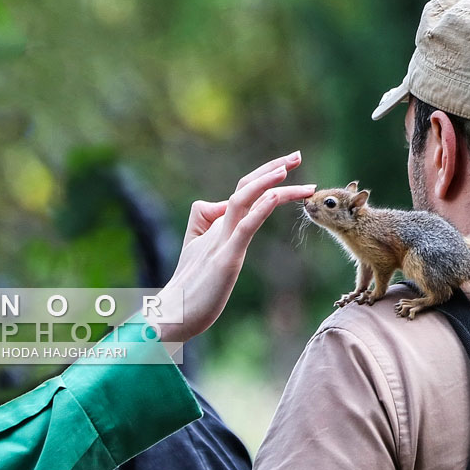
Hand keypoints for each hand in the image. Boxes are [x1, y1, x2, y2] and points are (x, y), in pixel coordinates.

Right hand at [147, 151, 315, 343]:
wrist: (172, 314)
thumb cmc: (191, 287)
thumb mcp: (200, 249)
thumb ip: (207, 223)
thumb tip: (218, 204)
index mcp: (217, 225)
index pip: (244, 191)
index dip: (266, 176)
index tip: (290, 166)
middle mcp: (219, 227)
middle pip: (246, 187)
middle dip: (273, 169)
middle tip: (297, 155)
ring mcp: (222, 241)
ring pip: (242, 200)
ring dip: (266, 182)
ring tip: (288, 169)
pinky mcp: (225, 258)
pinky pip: (244, 228)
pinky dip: (259, 209)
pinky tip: (274, 196)